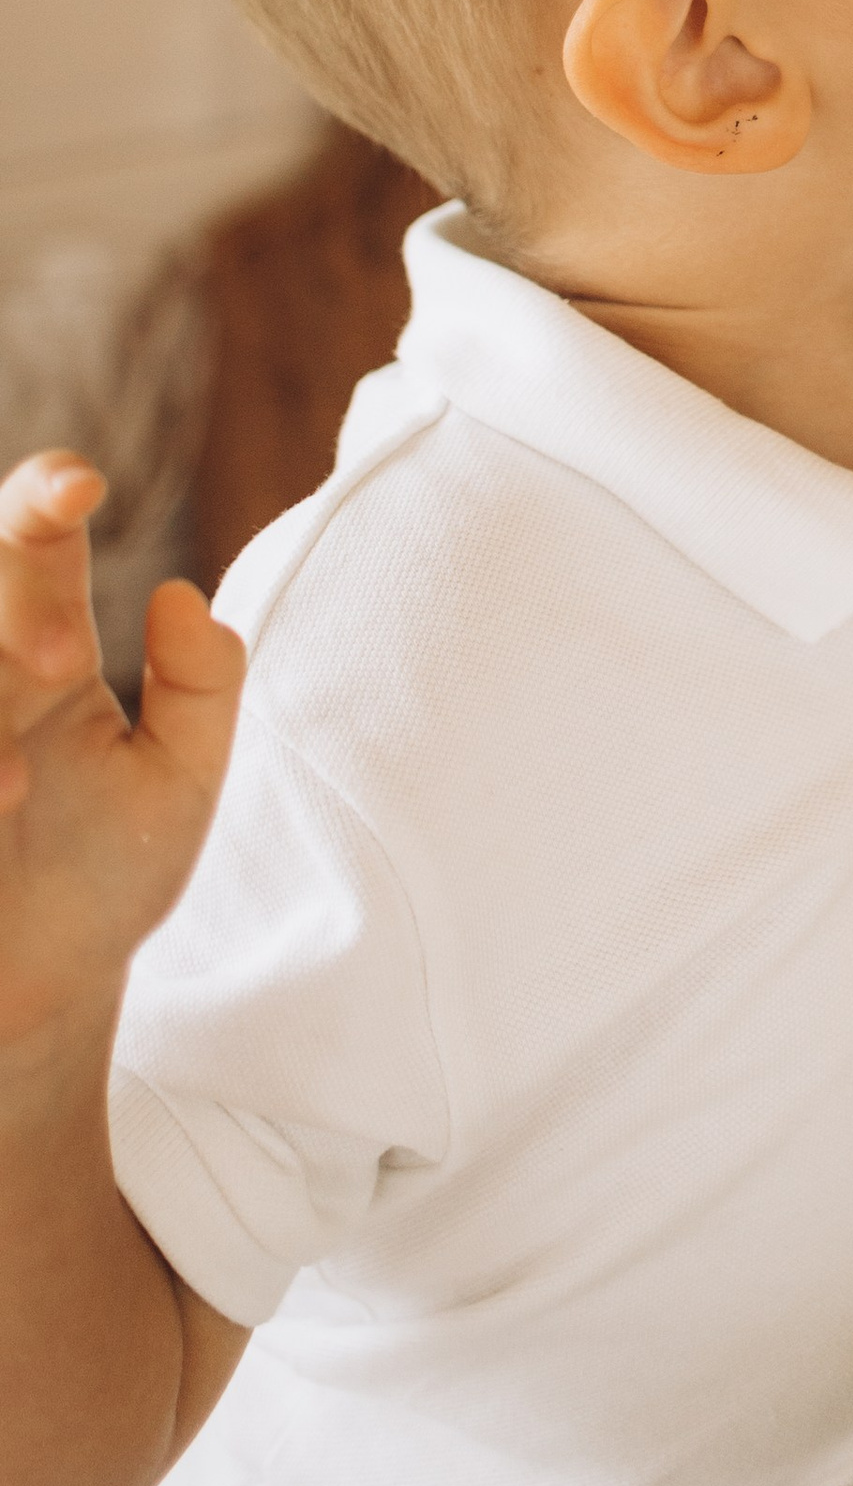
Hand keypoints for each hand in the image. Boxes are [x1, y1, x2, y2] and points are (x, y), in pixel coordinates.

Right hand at [0, 457, 242, 1054]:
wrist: (34, 999)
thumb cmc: (105, 874)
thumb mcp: (177, 784)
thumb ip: (201, 685)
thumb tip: (184, 594)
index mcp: (36, 647)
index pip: (33, 538)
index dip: (43, 492)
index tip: (82, 486)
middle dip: (15, 608)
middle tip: (61, 664)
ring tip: (13, 790)